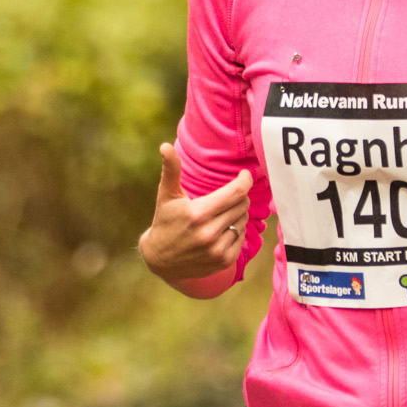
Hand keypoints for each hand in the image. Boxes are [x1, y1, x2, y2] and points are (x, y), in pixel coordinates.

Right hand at [138, 143, 251, 281]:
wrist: (161, 259)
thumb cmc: (165, 220)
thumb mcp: (166, 195)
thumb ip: (171, 169)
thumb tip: (165, 145)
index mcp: (198, 213)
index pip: (236, 192)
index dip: (245, 180)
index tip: (245, 175)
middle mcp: (209, 233)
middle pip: (242, 205)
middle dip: (238, 197)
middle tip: (225, 197)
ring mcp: (217, 249)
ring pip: (243, 220)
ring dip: (237, 214)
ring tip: (221, 214)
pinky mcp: (223, 261)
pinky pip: (242, 237)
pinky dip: (236, 230)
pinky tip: (222, 229)